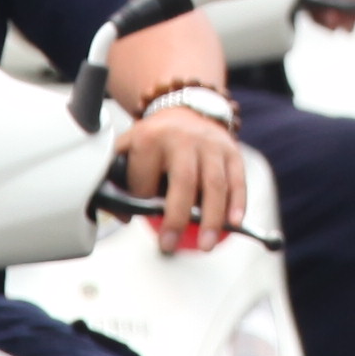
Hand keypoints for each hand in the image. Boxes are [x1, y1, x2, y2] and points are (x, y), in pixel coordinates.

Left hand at [120, 101, 249, 251]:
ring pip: (215, 184)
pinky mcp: (232, 151)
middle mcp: (183, 138)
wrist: (185, 110)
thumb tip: (122, 213)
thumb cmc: (154, 139)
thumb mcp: (127, 148)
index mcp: (151, 137)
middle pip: (184, 181)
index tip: (140, 212)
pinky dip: (237, 203)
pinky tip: (233, 223)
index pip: (145, 179)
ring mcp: (211, 144)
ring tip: (206, 245)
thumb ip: (116, 178)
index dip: (141, 201)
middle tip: (169, 245)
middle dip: (177, 218)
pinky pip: (237, 180)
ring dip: (212, 218)